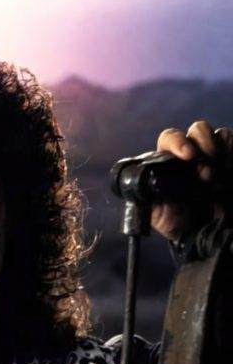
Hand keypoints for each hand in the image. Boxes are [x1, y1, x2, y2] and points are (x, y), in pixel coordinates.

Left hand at [152, 120, 231, 243]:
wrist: (202, 234)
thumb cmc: (176, 222)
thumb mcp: (154, 214)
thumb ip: (144, 197)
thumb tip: (139, 186)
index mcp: (168, 162)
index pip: (170, 138)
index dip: (178, 142)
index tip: (187, 156)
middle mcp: (191, 154)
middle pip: (198, 129)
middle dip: (203, 147)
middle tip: (205, 175)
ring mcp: (213, 155)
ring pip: (218, 134)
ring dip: (217, 152)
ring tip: (216, 179)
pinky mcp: (230, 159)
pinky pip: (232, 142)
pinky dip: (231, 154)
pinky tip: (227, 173)